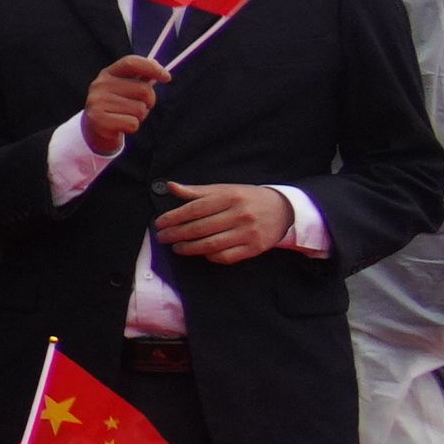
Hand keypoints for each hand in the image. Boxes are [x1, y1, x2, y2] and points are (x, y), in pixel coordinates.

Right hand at [82, 49, 165, 151]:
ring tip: (127, 116)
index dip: (152, 68)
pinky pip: (132, 123)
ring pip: (140, 109)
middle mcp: (100, 85)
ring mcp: (97, 102)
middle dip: (149, 101)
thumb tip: (156, 64)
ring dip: (140, 116)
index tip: (167, 77)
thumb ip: (142, 76)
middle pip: (144, 89)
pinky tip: (121, 125)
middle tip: (138, 106)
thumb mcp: (127, 87)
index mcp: (108, 73)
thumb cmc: (117, 105)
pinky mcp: (98, 120)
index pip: (131, 63)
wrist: (95, 128)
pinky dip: (132, 127)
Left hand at [154, 182, 296, 264]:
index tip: (160, 223)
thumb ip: (198, 191)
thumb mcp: (225, 189)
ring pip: (211, 244)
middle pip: (201, 228)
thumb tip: (170, 186)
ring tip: (176, 247)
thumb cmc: (247, 198)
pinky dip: (211, 256)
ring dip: (189, 248)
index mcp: (230, 197)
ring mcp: (248, 233)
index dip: (174, 217)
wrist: (283, 209)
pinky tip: (201, 253)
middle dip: (177, 234)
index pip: (195, 209)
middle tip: (163, 237)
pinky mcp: (255, 248)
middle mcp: (240, 214)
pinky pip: (227, 256)